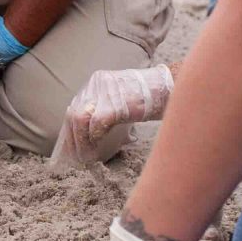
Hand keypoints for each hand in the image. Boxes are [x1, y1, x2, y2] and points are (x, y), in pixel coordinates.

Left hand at [51, 65, 173, 166]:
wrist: (171, 87)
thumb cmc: (151, 98)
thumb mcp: (123, 99)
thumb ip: (107, 111)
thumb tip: (94, 135)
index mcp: (96, 83)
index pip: (75, 108)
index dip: (71, 130)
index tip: (71, 148)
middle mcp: (96, 84)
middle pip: (73, 114)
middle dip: (72, 139)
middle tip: (76, 157)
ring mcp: (105, 92)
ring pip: (79, 119)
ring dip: (80, 142)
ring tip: (86, 157)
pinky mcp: (116, 103)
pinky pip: (96, 124)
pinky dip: (93, 139)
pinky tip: (96, 151)